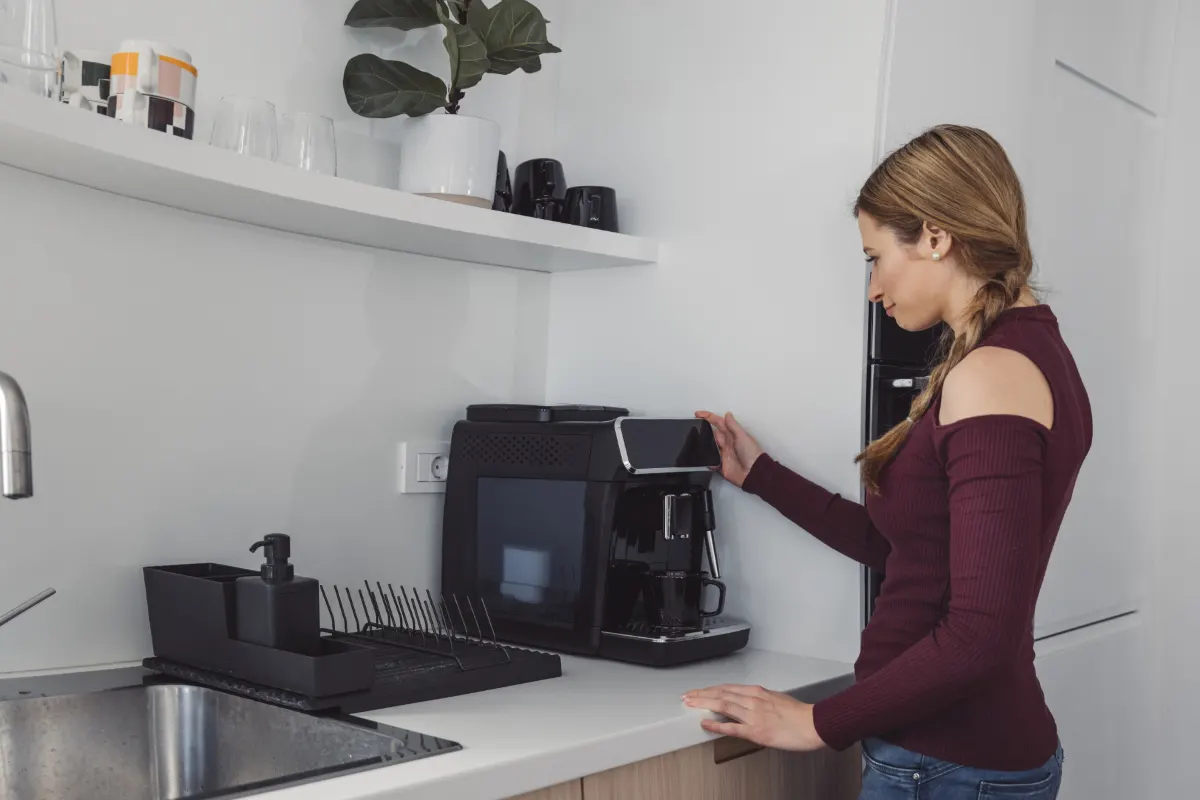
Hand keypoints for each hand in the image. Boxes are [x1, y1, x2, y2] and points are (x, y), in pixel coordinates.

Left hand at [681, 684, 826, 751]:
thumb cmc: (799, 714)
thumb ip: (760, 699)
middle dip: (701, 694)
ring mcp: (753, 715)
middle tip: (687, 695)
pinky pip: (732, 727)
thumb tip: (749, 701)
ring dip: (703, 703)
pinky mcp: (756, 731)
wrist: (813, 724)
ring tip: (690, 703)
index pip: (727, 688)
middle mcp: (753, 700)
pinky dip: (716, 725)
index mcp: (758, 692)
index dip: (710, 689)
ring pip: (723, 705)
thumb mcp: (776, 699)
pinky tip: (705, 724)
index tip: (699, 690)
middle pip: (721, 693)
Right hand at [694, 411, 763, 487]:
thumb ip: (733, 426)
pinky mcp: (721, 465)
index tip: (698, 414)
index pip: (719, 423)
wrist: (753, 473)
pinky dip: (707, 460)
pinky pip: (711, 462)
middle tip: (695, 424)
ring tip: (696, 440)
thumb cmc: (751, 454)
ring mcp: (724, 454)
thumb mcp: (742, 436)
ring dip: (704, 444)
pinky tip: (703, 458)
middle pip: (713, 433)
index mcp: (732, 435)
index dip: (709, 417)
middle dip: (705, 429)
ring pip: (710, 446)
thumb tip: (728, 414)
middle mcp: (727, 444)